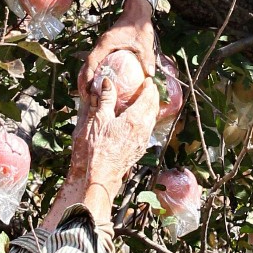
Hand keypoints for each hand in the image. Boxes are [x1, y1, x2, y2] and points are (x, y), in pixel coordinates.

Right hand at [68, 70, 160, 197]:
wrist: (103, 173)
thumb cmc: (98, 148)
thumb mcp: (99, 119)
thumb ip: (106, 99)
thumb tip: (107, 82)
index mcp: (135, 119)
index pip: (149, 97)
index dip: (150, 86)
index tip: (147, 79)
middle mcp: (144, 129)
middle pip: (154, 107)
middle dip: (153, 95)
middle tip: (148, 86)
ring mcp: (143, 139)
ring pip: (153, 118)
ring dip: (151, 107)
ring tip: (145, 99)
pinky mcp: (140, 147)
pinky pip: (148, 128)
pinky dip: (147, 118)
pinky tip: (138, 118)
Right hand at [77, 0, 155, 96]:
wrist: (137, 13)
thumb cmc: (139, 26)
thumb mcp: (144, 42)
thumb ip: (146, 58)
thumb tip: (149, 75)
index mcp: (105, 44)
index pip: (91, 61)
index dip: (87, 76)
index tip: (87, 89)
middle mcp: (100, 46)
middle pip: (86, 66)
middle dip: (84, 82)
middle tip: (87, 97)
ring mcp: (102, 48)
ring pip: (89, 66)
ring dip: (88, 80)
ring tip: (91, 96)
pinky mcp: (105, 49)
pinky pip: (97, 63)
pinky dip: (95, 74)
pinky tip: (101, 85)